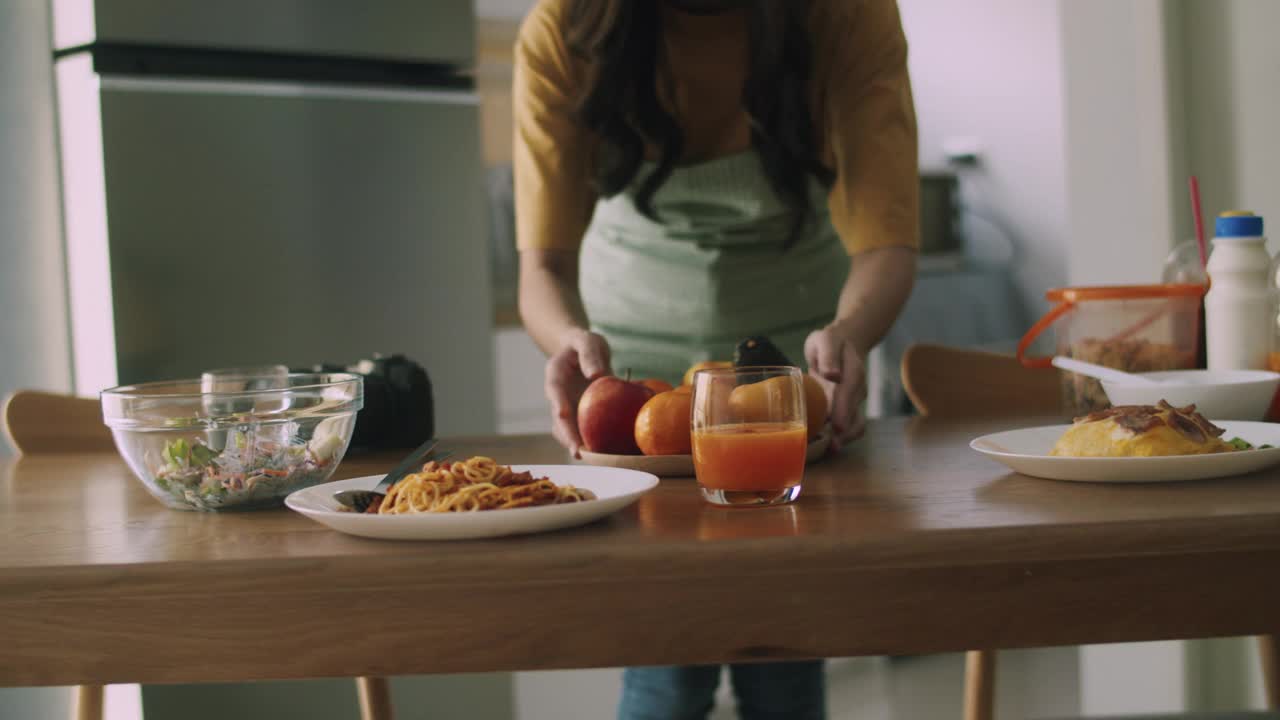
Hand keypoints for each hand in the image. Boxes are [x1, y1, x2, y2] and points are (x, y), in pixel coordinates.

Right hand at [545, 328, 611, 456]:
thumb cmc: (584, 344)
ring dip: (574, 444)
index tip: (563, 414)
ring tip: (588, 458)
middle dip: (566, 435)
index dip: (558, 402)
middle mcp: (557, 394)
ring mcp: (565, 407)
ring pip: (565, 430)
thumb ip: (590, 355)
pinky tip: (602, 453)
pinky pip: (579, 430)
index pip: (554, 389)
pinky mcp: (576, 415)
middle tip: (577, 451)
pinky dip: (588, 441)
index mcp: (555, 374)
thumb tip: (597, 376)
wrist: (581, 352)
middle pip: (558, 418)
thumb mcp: (588, 341)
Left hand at [804, 323, 867, 449]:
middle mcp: (856, 390)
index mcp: (853, 372)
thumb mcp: (826, 340)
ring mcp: (852, 402)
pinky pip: (847, 427)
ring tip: (829, 451)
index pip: (850, 392)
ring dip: (845, 439)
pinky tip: (823, 446)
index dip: (845, 410)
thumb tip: (832, 375)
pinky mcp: (845, 409)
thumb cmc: (831, 342)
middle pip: (855, 415)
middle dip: (845, 433)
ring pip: (855, 425)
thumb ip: (828, 355)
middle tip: (833, 447)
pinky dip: (839, 437)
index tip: (839, 426)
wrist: (843, 344)